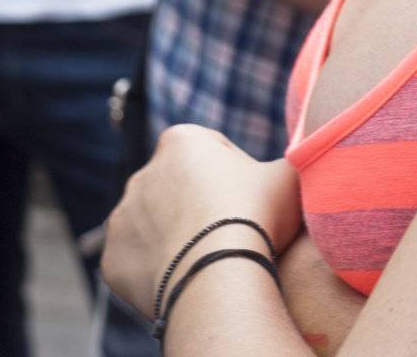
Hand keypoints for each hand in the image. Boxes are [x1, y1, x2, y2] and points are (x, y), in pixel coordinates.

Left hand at [102, 125, 302, 316]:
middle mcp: (143, 172)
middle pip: (178, 188)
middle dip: (197, 207)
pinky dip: (155, 270)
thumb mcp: (289, 174)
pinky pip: (136, 261)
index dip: (234, 175)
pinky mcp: (112, 258)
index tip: (249, 201)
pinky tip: (183, 276)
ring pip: (153, 225)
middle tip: (228, 234)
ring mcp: (122, 217)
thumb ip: (294, 157)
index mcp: (181, 140)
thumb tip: (305, 153)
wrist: (217, 273)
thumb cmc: (256, 214)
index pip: (210, 152)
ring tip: (205, 259)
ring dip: (174, 237)